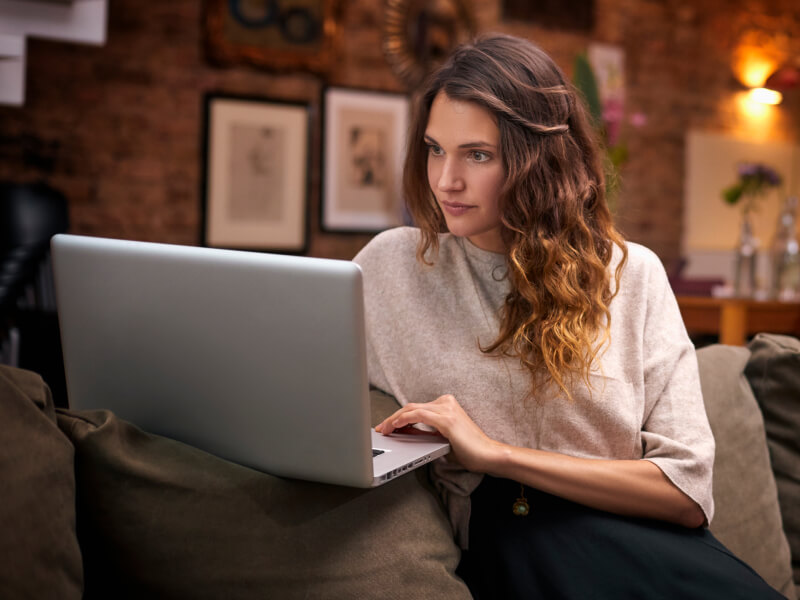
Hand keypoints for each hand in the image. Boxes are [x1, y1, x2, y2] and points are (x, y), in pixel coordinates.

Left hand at [375, 394, 503, 471]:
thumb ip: (428, 432)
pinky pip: (417, 415)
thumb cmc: (469, 450)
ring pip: (411, 409)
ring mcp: (446, 409)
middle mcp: (446, 402)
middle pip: (411, 406)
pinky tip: (395, 426)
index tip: (388, 426)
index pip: (416, 407)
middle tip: (381, 428)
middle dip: (392, 418)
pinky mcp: (445, 419)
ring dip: (394, 420)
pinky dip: (403, 420)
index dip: (399, 416)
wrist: (488, 455)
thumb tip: (407, 434)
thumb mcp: (444, 438)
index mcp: (447, 404)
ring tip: (384, 429)